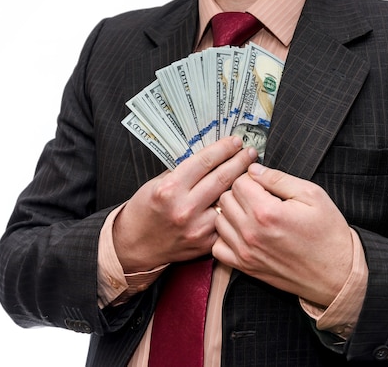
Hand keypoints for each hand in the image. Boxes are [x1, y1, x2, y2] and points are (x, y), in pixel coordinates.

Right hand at [113, 136, 256, 271]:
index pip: (205, 161)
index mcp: (170, 189)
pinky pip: (226, 221)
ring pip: (229, 200)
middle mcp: (184, 208)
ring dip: (241, 186)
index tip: (235, 141)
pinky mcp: (205, 243)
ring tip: (249, 174)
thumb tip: (211, 155)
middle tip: (250, 152)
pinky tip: (240, 200)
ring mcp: (197, 228)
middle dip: (240, 161)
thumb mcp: (157, 184)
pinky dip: (233, 209)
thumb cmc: (145, 211)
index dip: (224, 148)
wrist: (136, 246)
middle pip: (222, 178)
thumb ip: (183, 171)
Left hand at [212, 163, 353, 306]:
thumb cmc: (328, 233)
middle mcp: (251, 233)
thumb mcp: (312, 195)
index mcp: (267, 212)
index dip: (252, 178)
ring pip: (218, 221)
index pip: (239, 182)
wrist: (336, 273)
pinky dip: (226, 238)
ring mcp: (245, 252)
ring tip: (252, 214)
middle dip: (240, 193)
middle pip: (225, 199)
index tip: (264, 184)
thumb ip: (279, 179)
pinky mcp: (245, 267)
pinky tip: (243, 233)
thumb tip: (254, 170)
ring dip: (232, 214)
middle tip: (260, 197)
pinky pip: (218, 248)